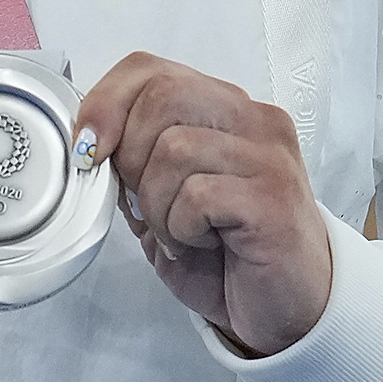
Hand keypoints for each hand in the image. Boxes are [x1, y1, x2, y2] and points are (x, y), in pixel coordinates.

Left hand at [76, 52, 332, 355]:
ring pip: (173, 148)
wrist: (293, 312)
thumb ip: (137, 163)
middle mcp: (255, 120)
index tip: (88, 150)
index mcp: (226, 109)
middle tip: (148, 205)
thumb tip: (90, 143)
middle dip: (131, 156)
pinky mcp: (272, 198)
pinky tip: (202, 245)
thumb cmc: (231, 256)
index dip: (106, 103)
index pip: (150, 69)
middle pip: (161, 96)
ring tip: (181, 234)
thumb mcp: (168, 200)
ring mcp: (268, 157)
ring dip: (157, 204)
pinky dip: (181, 228)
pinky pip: (197, 194)